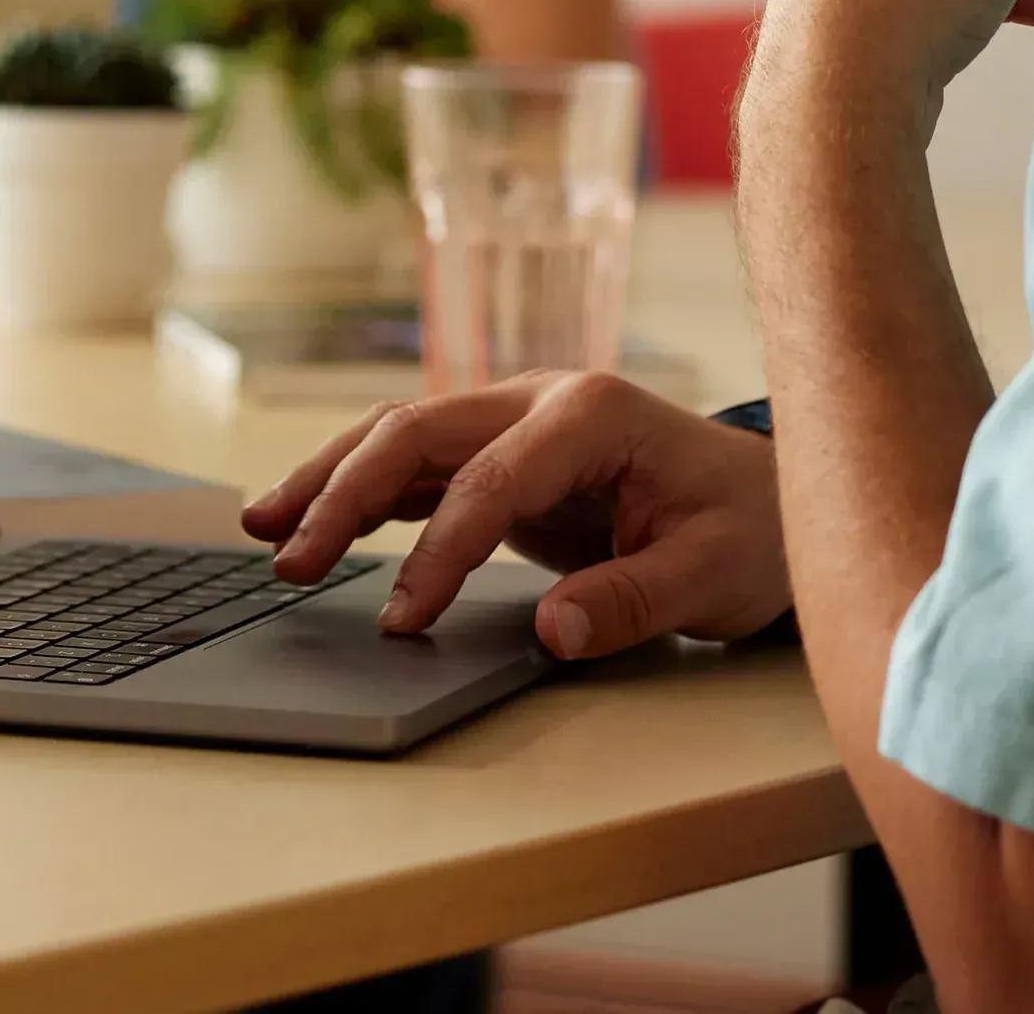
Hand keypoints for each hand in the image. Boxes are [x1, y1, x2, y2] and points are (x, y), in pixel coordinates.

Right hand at [241, 373, 788, 659]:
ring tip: (262, 531)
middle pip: (415, 432)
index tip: (401, 623)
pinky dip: (360, 492)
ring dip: (329, 480)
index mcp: (590, 413)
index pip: (487, 482)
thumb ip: (633, 601)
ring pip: (400, 438)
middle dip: (341, 493)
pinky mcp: (502, 456)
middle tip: (286, 561)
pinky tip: (308, 525)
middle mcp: (540, 400)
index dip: (437, 555)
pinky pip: (417, 468)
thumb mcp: (714, 573)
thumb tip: (552, 633)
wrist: (772, 496)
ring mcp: (514, 421)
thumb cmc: (750, 527)